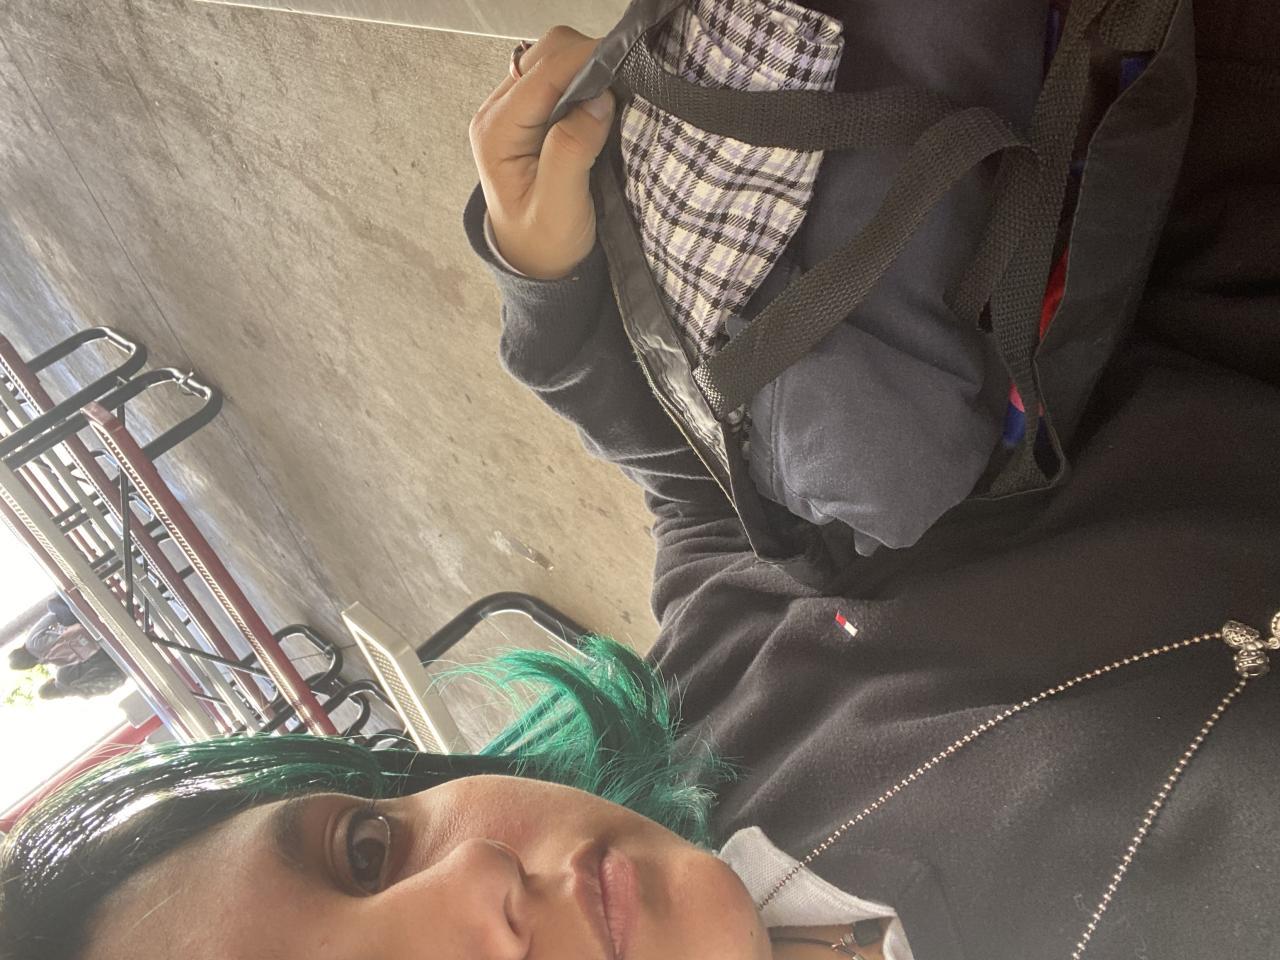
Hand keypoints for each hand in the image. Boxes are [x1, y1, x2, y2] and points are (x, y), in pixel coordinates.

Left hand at [468, 26, 616, 279]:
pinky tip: (604, 100)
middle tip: (626, 84)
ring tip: (618, 93)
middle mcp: (499, 112)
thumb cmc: (544, 242)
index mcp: (497, 132)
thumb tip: (598, 100)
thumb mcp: (559, 207)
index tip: (628, 66)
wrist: (535, 262)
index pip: (543, 74)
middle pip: (546, 53)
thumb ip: (572, 151)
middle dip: (588, 59)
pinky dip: (586, 78)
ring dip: (589, 67)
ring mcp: (515, 109)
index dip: (586, 61)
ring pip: (554, 58)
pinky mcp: (533, 113)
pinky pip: (561, 76)